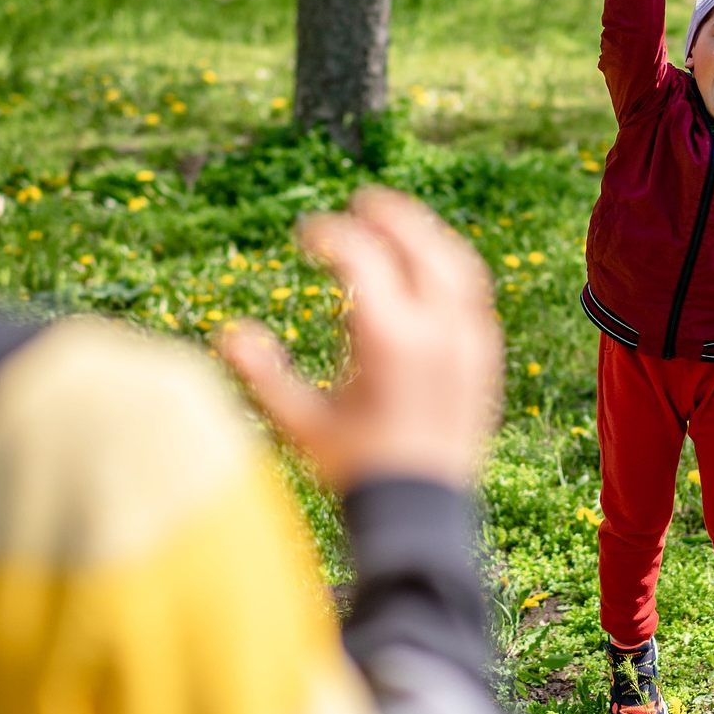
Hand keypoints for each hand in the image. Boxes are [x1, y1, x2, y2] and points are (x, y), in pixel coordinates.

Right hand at [217, 187, 501, 491]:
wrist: (423, 513)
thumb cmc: (357, 470)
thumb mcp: (301, 423)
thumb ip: (263, 375)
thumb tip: (227, 332)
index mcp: (389, 338)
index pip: (362, 256)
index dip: (330, 235)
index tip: (305, 234)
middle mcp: (437, 330)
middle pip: (418, 244)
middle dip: (388, 215)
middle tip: (361, 201)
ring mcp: (469, 341)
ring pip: (456, 263)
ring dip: (425, 234)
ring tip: (398, 223)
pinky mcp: (485, 356)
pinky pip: (473, 293)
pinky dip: (449, 266)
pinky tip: (429, 268)